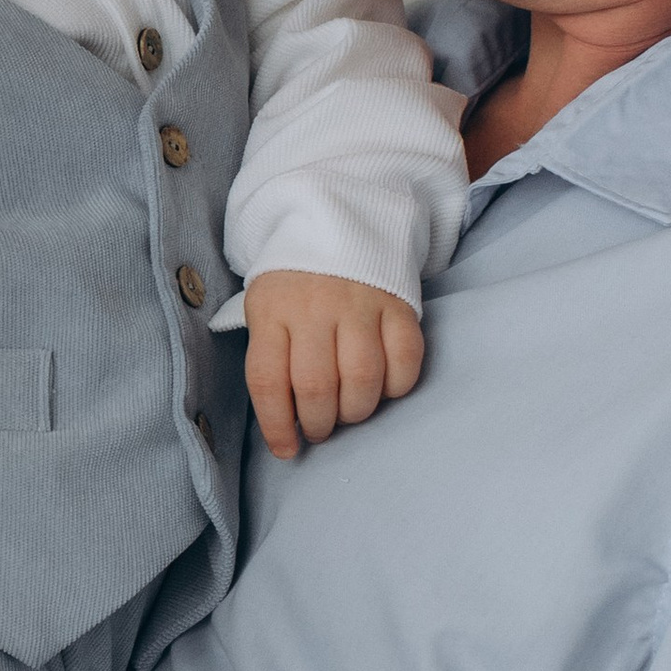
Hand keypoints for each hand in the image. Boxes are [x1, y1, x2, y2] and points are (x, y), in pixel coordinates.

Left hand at [241, 271, 425, 460]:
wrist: (337, 220)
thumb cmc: (294, 285)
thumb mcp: (265, 310)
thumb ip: (272, 359)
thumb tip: (286, 427)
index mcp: (272, 311)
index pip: (267, 381)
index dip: (276, 426)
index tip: (286, 450)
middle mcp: (315, 308)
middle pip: (316, 387)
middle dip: (318, 424)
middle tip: (320, 428)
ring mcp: (360, 304)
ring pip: (362, 378)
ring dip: (356, 411)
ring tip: (349, 412)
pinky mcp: (399, 304)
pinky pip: (406, 359)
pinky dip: (396, 386)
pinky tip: (382, 387)